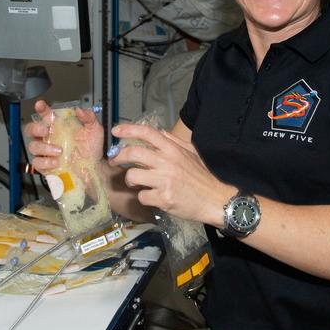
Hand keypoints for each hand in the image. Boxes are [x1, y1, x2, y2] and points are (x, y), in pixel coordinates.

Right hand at [23, 100, 103, 173]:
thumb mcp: (94, 129)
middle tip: (46, 130)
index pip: (45, 114)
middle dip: (35, 128)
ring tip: (59, 151)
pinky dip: (45, 162)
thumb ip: (89, 117)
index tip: (40, 105)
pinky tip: (55, 162)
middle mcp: (48, 137)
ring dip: (44, 148)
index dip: (41, 109)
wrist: (93, 166)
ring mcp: (45, 151)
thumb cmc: (91, 148)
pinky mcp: (44, 165)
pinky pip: (37, 163)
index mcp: (58, 125)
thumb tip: (79, 110)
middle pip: (31, 129)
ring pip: (33, 146)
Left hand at [109, 122, 230, 225]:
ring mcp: (164, 180)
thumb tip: (158, 132)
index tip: (115, 131)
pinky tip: (152, 197)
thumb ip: (173, 141)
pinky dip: (144, 197)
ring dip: (131, 180)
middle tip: (116, 162)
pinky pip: (141, 196)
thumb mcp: (190, 152)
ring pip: (132, 176)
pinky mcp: (163, 198)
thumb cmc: (201, 176)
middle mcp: (167, 162)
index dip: (128, 129)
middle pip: (132, 153)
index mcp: (172, 149)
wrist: (214, 199)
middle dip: (119, 157)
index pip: (146, 132)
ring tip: (137, 183)